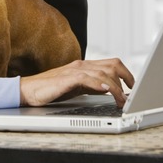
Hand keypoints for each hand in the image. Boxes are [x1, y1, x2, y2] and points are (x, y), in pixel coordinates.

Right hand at [19, 58, 134, 107]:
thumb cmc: (50, 90)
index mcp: (85, 66)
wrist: (28, 91)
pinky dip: (99, 84)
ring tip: (121, 100)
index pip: (112, 63)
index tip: (134, 86)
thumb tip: (110, 91)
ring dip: (115, 87)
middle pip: (112, 64)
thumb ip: (92, 86)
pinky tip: (106, 91)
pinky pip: (86, 78)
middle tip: (132, 95)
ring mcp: (74, 71)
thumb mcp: (77, 88)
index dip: (127, 73)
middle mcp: (82, 65)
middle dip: (126, 78)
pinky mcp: (66, 79)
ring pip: (102, 72)